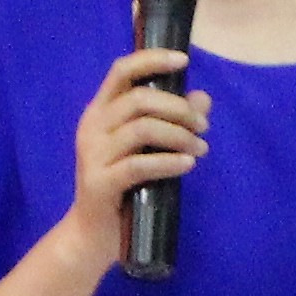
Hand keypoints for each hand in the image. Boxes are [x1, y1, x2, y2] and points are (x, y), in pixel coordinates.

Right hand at [63, 48, 207, 265]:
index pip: (122, 71)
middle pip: (139, 99)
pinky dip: (169, 161)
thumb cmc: (123, 186)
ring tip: (200, 148)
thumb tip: (203, 98)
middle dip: (178, 108)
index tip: (184, 60)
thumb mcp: (146, 149)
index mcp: (100, 111)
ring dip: (179, 135)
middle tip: (203, 125)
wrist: (92, 235)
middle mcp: (92, 127)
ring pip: (142, 129)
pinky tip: (188, 164)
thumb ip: (171, 122)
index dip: (153, 60)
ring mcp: (93, 155)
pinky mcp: (100, 183)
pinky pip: (140, 165)